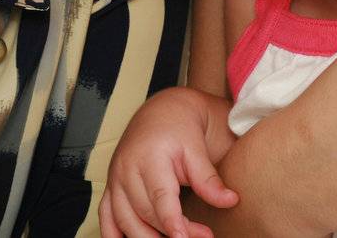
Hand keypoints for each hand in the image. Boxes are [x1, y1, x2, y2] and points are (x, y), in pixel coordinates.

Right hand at [100, 87, 237, 237]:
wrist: (161, 112)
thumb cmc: (180, 128)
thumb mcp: (196, 149)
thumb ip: (209, 178)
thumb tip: (230, 200)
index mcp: (149, 156)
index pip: (159, 195)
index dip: (171, 221)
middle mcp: (126, 168)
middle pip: (145, 212)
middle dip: (172, 232)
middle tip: (203, 236)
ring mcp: (115, 179)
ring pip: (124, 220)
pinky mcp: (111, 187)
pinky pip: (106, 218)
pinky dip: (114, 235)